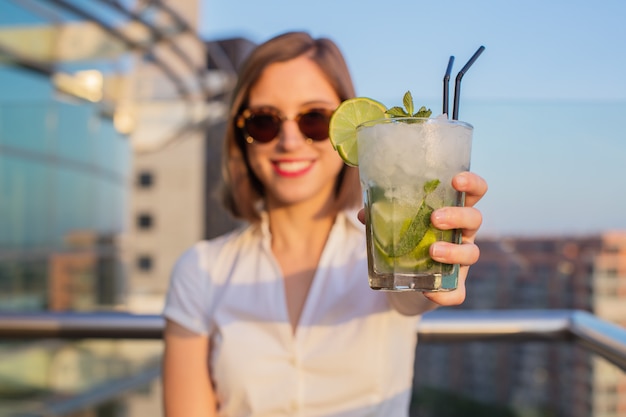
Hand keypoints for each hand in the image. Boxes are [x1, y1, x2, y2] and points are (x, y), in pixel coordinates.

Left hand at [357, 171, 487, 305]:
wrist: (409, 275)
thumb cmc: (408, 238)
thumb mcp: (396, 224)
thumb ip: (382, 216)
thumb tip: (364, 213)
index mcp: (453, 210)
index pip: (474, 192)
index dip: (471, 184)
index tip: (456, 181)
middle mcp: (463, 232)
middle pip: (475, 218)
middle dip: (458, 216)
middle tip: (435, 218)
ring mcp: (462, 258)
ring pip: (472, 253)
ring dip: (454, 252)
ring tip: (432, 252)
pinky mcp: (455, 284)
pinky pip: (457, 292)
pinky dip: (445, 294)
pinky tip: (429, 292)